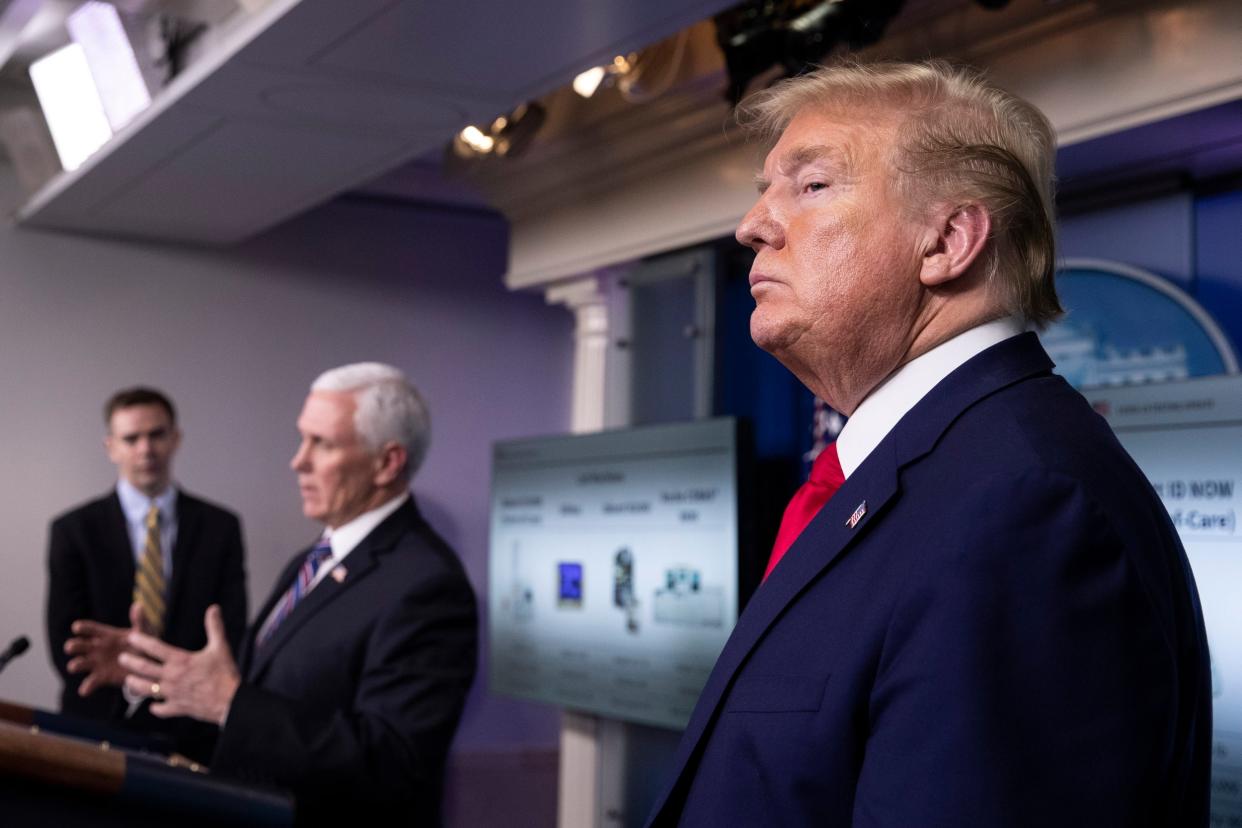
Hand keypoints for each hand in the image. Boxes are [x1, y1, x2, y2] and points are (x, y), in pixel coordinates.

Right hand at [65, 602, 147, 695]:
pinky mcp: (102, 677)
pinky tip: (84, 691)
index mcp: (107, 635)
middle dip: (74, 645)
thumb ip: (140, 620)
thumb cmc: (144, 644)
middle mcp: (98, 648)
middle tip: (70, 647)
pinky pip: (92, 682)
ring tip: (73, 666)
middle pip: (80, 645)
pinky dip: (87, 687)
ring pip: (81, 663)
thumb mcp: (144, 631)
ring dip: (76, 664)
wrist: (150, 664)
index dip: (83, 628)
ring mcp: (98, 663)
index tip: (77, 627)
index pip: (91, 629)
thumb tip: (138, 605)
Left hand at [119, 604, 240, 725]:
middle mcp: (172, 677)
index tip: (132, 637)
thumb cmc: (225, 673)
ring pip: (146, 689)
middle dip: (130, 662)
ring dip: (135, 685)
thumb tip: (213, 608)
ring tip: (128, 681)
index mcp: (180, 661)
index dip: (142, 641)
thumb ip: (214, 627)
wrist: (230, 701)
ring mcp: (172, 694)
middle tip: (121, 658)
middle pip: (144, 669)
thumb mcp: (220, 647)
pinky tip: (153, 706)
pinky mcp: (177, 708)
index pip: (155, 648)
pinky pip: (161, 709)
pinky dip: (156, 708)